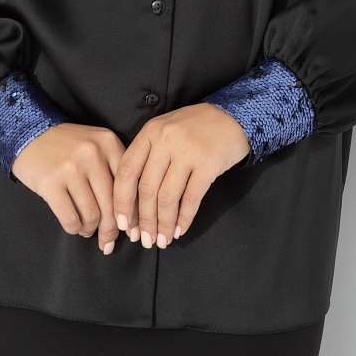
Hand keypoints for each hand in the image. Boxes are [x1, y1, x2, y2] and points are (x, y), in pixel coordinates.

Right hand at [12, 123, 125, 253]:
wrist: (28, 132)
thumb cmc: (66, 145)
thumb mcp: (96, 145)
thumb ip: (113, 169)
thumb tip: (127, 212)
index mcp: (109, 143)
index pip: (128, 184)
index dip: (131, 212)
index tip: (130, 229)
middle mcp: (93, 154)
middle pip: (111, 203)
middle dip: (112, 229)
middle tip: (109, 241)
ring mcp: (71, 168)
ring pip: (92, 213)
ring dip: (91, 228)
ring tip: (88, 230)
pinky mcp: (50, 183)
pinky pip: (70, 218)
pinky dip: (75, 228)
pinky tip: (75, 227)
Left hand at [113, 103, 250, 249]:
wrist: (233, 115)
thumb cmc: (195, 127)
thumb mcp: (165, 130)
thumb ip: (148, 156)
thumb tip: (133, 202)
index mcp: (151, 132)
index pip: (128, 171)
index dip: (122, 202)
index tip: (123, 224)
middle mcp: (166, 139)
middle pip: (147, 188)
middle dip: (144, 220)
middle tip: (145, 240)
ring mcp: (188, 151)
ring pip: (168, 197)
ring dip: (164, 224)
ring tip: (163, 240)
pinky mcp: (208, 163)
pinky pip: (191, 198)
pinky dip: (184, 218)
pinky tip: (181, 230)